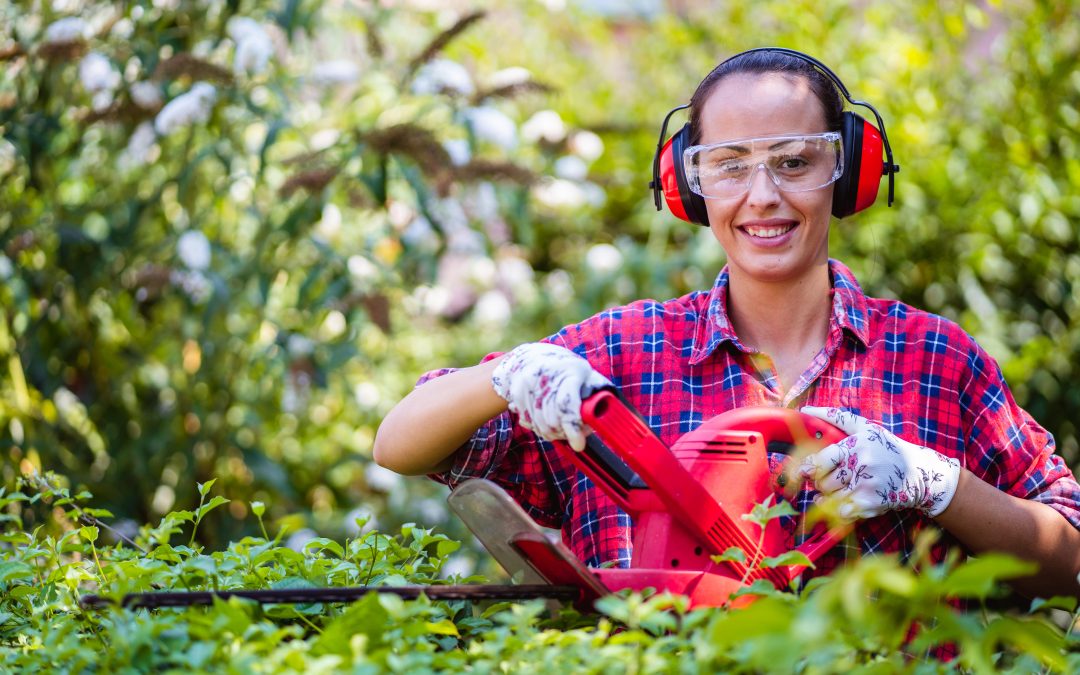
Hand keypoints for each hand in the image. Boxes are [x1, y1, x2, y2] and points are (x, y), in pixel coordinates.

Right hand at [491, 343, 611, 450]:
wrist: (529, 358)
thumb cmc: (565, 368)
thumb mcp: (587, 374)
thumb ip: (599, 392)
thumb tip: (619, 413)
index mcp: (569, 371)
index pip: (567, 404)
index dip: (572, 427)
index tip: (579, 445)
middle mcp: (545, 377)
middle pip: (553, 419)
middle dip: (565, 433)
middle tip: (575, 437)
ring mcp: (527, 387)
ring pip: (541, 425)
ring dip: (553, 433)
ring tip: (563, 429)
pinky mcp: (515, 395)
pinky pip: (528, 423)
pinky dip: (540, 428)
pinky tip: (547, 421)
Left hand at [798, 407, 961, 519]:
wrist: (920, 473)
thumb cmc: (887, 448)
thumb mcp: (866, 428)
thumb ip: (836, 418)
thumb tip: (806, 410)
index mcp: (857, 445)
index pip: (821, 460)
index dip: (809, 467)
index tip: (805, 470)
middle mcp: (862, 465)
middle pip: (823, 481)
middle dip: (819, 483)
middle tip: (825, 479)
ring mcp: (867, 486)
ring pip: (831, 498)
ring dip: (827, 497)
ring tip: (835, 490)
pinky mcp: (873, 503)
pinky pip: (842, 512)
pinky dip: (836, 510)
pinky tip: (840, 502)